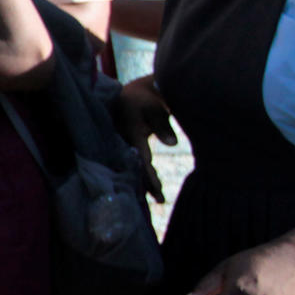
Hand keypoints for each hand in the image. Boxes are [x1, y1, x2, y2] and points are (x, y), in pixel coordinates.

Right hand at [112, 76, 172, 199]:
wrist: (130, 95)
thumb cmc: (146, 100)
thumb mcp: (156, 109)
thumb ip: (163, 125)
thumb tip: (173, 144)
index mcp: (129, 132)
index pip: (141, 158)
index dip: (148, 175)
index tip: (158, 189)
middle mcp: (123, 141)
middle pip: (135, 167)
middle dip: (147, 184)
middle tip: (161, 199)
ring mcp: (122, 145)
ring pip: (133, 167)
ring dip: (145, 182)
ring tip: (159, 197)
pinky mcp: (125, 147)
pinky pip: (133, 163)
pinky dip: (142, 174)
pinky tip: (151, 186)